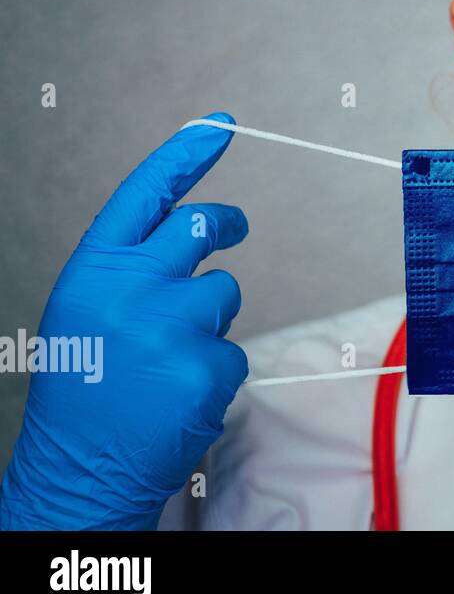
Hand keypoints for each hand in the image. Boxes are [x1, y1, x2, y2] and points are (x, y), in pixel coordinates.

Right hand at [0, 113, 248, 529]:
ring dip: (209, 320)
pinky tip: (177, 396)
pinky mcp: (206, 365)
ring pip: (225, 292)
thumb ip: (133, 267)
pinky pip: (234, 350)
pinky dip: (214, 371)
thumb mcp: (89, 310)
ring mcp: (171, 325)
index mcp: (94, 269)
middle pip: (201, 226)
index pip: (147, 193)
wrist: (77, 469)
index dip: (186, 154)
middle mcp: (130, 287)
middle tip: (235, 228)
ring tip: (165, 361)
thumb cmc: (85, 385)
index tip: (220, 124)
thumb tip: (196, 225)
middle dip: (226, 224)